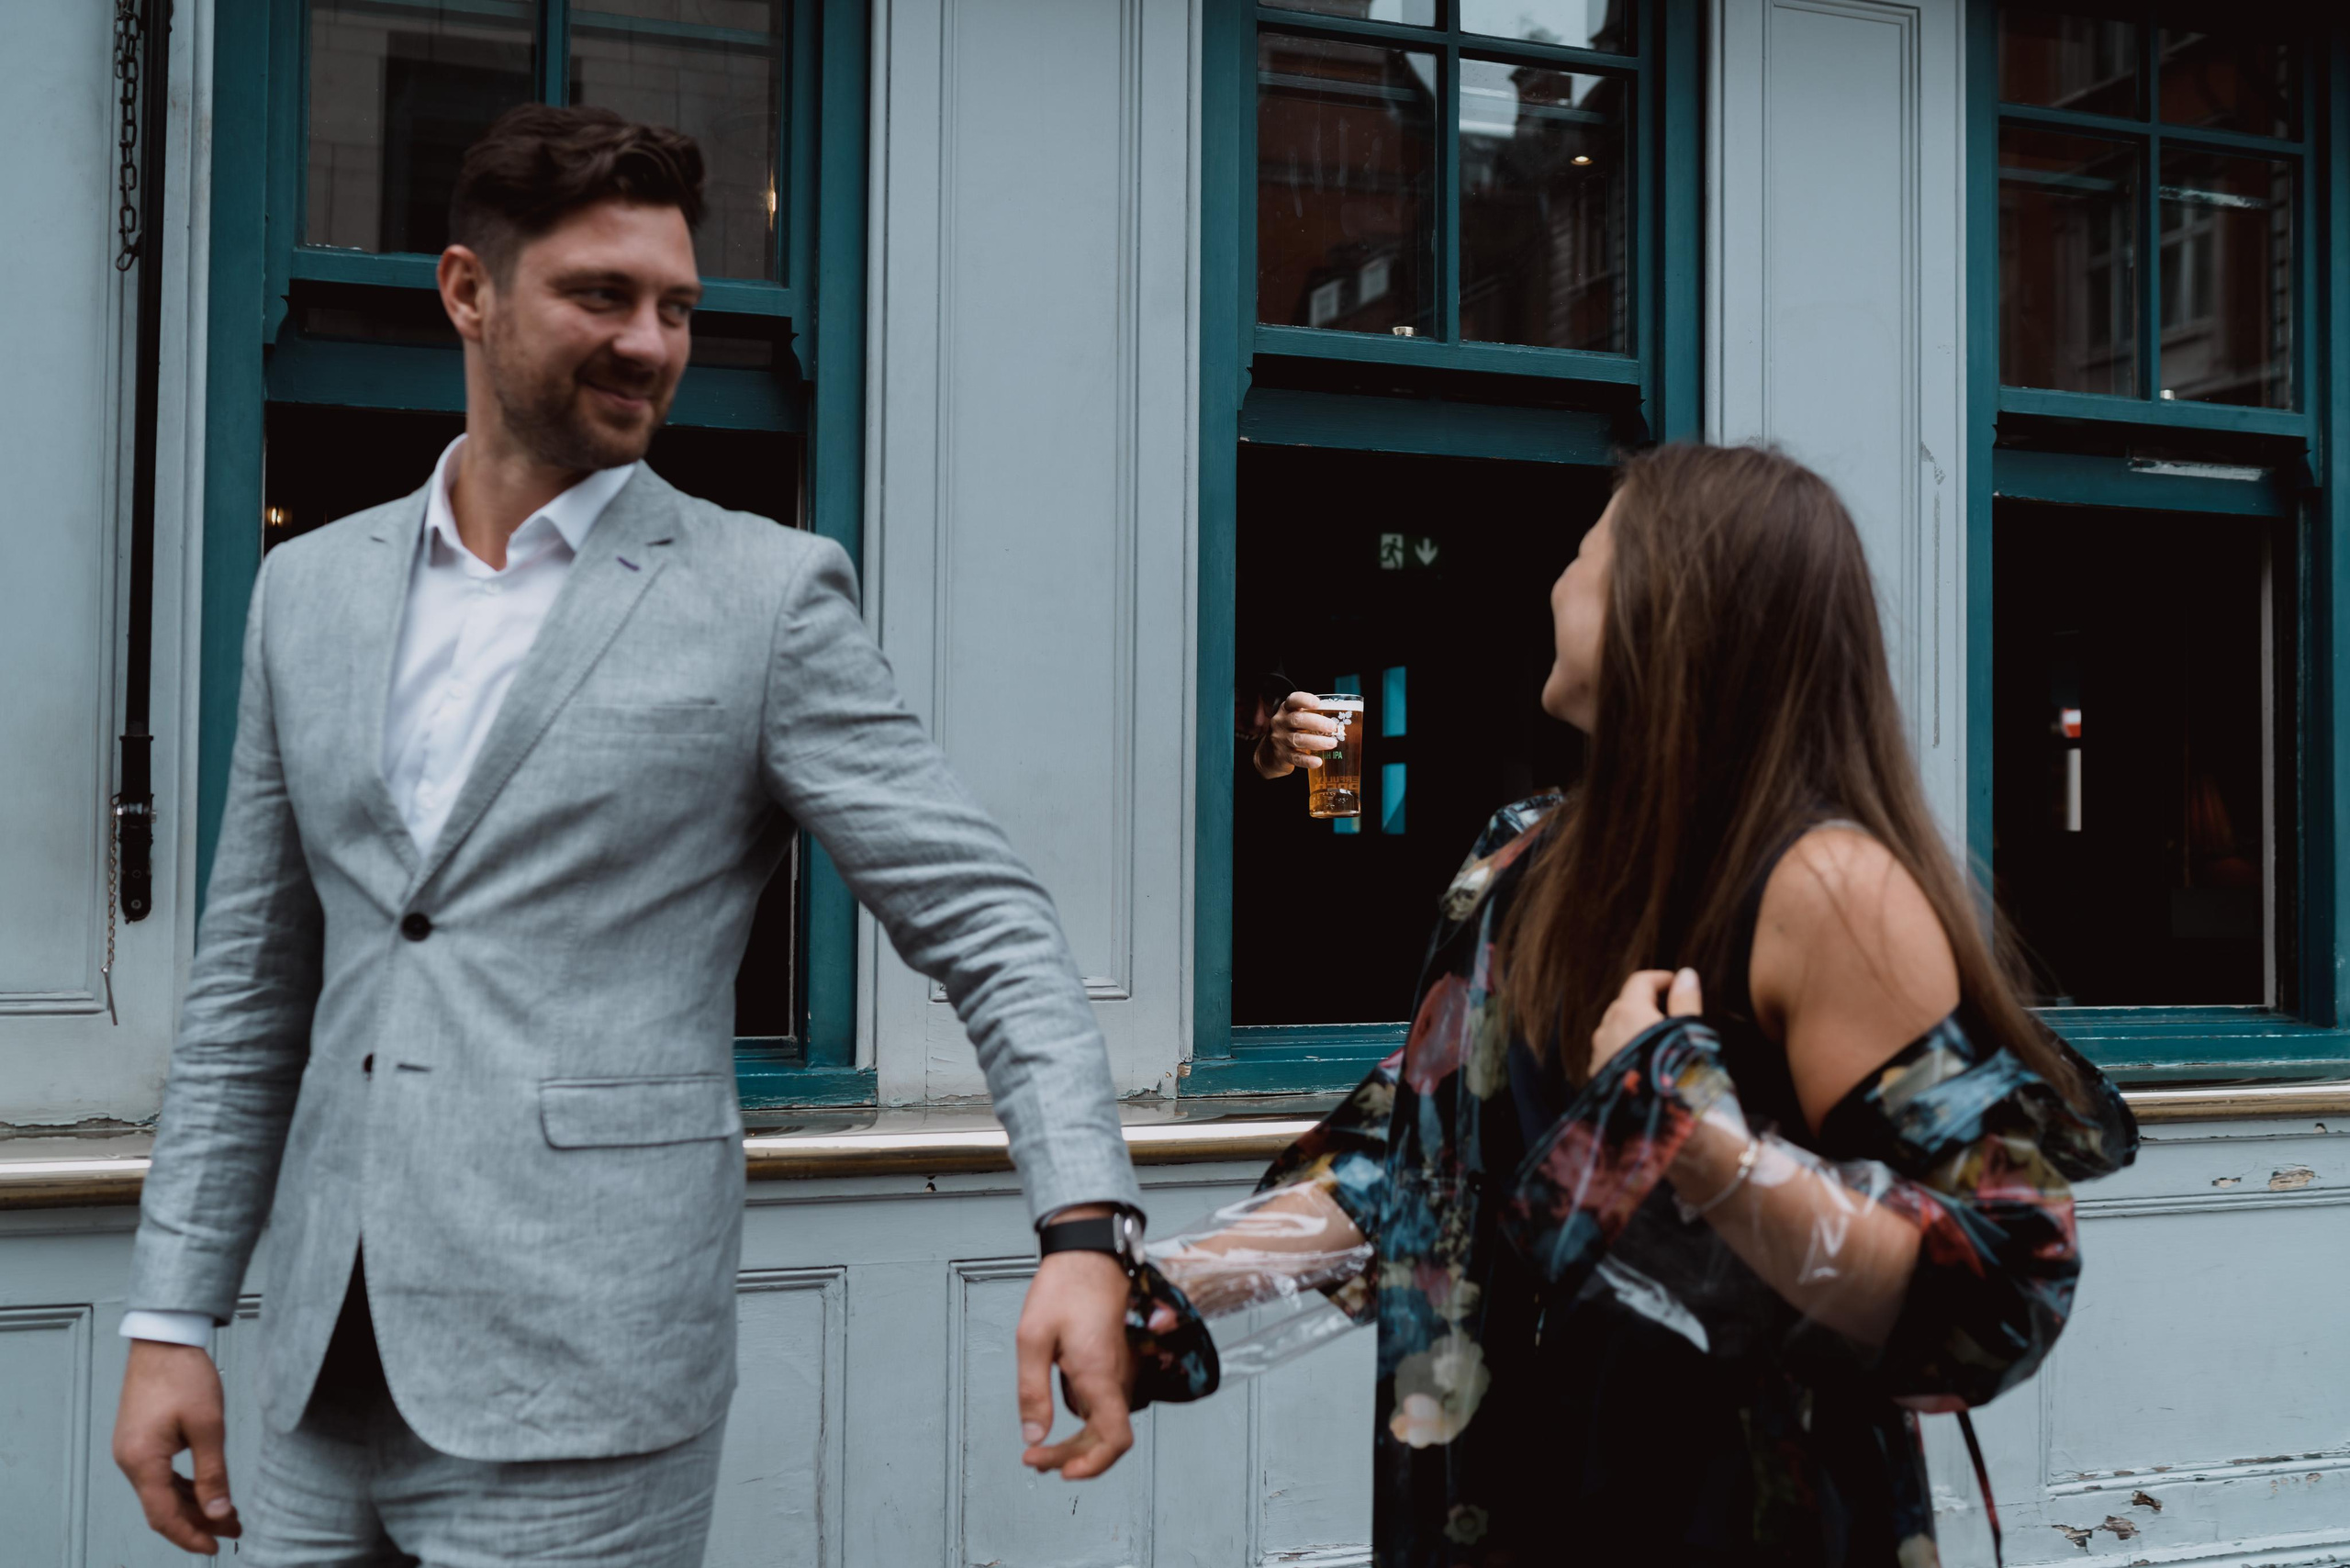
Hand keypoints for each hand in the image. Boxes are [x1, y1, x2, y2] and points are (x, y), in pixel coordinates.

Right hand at [114, 1338, 239, 1553]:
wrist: (163, 1341)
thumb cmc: (183, 1375)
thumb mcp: (208, 1425)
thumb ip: (212, 1472)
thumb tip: (219, 1512)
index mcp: (142, 1461)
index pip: (163, 1516)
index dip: (190, 1536)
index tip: (215, 1547)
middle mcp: (130, 1461)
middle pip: (162, 1508)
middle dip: (198, 1523)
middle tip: (233, 1529)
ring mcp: (132, 1452)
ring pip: (161, 1494)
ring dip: (192, 1506)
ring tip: (227, 1513)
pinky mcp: (140, 1442)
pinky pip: (159, 1477)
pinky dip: (182, 1489)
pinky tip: (206, 1491)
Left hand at [1016, 1242, 1134, 1479]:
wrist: (1087, 1253)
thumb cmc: (1063, 1287)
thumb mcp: (1032, 1338)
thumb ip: (1032, 1392)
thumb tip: (1034, 1436)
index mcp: (1099, 1375)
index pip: (1115, 1439)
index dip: (1093, 1465)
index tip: (1060, 1472)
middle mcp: (1115, 1378)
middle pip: (1107, 1439)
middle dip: (1072, 1459)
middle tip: (1033, 1460)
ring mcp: (1116, 1373)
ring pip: (1104, 1425)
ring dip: (1078, 1445)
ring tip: (1040, 1451)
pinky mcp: (1110, 1366)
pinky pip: (1102, 1407)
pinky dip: (1083, 1425)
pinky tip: (1056, 1421)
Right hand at [1253, 692, 1339, 779]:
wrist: (1268, 753)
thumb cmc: (1290, 731)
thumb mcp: (1295, 719)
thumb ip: (1311, 716)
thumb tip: (1341, 719)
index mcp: (1286, 710)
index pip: (1293, 700)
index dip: (1304, 700)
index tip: (1317, 703)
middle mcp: (1280, 722)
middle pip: (1297, 720)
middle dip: (1316, 723)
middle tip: (1332, 727)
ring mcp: (1279, 739)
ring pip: (1298, 739)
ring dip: (1317, 742)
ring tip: (1332, 743)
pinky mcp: (1281, 755)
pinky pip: (1296, 758)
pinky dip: (1308, 760)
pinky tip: (1318, 761)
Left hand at [1589, 966, 1702, 1080]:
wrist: (1657, 1129)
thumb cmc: (1679, 1078)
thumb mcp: (1690, 1034)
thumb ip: (1685, 1001)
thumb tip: (1684, 974)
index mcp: (1628, 1013)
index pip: (1639, 981)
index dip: (1661, 979)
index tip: (1678, 985)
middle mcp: (1606, 1030)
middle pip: (1624, 1004)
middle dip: (1648, 1003)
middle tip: (1675, 1013)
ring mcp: (1599, 1055)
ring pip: (1615, 1030)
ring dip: (1636, 1028)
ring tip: (1663, 1041)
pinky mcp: (1597, 1078)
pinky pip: (1611, 1053)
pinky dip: (1627, 1049)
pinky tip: (1647, 1065)